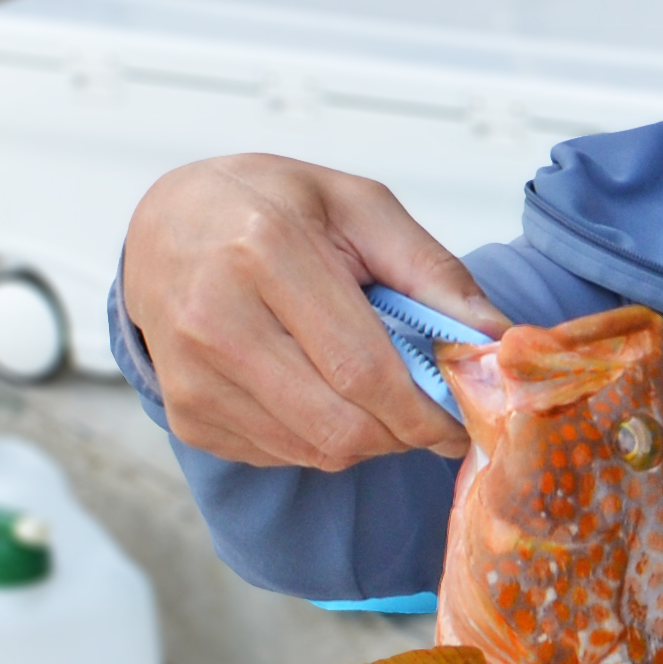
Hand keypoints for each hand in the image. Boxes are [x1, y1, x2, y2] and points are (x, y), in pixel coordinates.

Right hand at [119, 153, 500, 470]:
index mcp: (265, 250)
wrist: (167, 221)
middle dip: (405, 434)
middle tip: (432, 415)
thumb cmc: (271, 207)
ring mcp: (192, 373)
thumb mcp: (360, 207)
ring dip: (369, 439)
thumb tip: (495, 340)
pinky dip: (322, 439)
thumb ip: (433, 272)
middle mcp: (216, 317)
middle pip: (341, 426)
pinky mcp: (186, 413)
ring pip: (315, 451)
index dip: (427, 411)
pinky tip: (321, 391)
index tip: (465, 418)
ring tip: (375, 391)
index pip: (364, 371)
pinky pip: (282, 456)